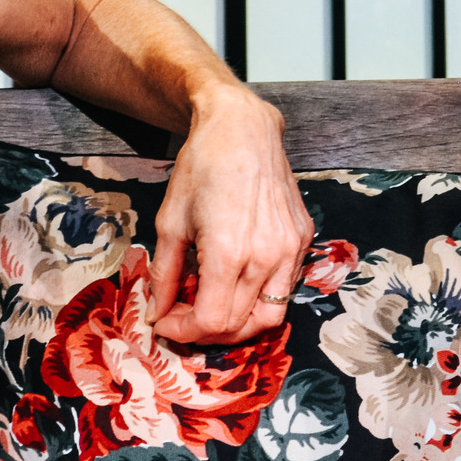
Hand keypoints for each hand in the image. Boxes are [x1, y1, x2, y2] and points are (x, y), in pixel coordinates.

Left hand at [146, 85, 310, 342]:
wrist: (241, 129)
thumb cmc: (201, 167)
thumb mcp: (170, 222)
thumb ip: (164, 274)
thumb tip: (157, 312)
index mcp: (229, 252)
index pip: (211, 321)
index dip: (184, 331)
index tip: (164, 322)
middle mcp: (267, 256)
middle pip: (240, 326)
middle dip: (204, 331)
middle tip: (181, 317)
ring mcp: (290, 248)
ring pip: (270, 316)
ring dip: (238, 325)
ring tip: (211, 309)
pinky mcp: (302, 238)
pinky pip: (285, 287)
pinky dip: (259, 298)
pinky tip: (235, 283)